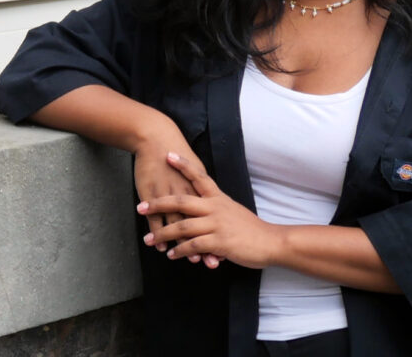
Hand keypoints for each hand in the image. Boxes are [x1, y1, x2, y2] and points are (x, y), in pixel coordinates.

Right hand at [132, 127, 221, 266]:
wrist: (156, 139)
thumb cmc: (177, 153)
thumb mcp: (196, 168)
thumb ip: (205, 186)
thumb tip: (215, 202)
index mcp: (200, 188)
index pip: (211, 217)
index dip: (218, 234)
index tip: (226, 250)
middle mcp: (186, 193)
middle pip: (197, 224)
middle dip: (204, 243)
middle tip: (210, 261)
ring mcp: (168, 195)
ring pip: (176, 224)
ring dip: (179, 243)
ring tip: (185, 258)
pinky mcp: (152, 195)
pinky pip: (155, 218)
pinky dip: (158, 233)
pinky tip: (160, 246)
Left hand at [137, 152, 283, 269]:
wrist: (270, 242)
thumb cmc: (250, 228)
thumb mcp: (232, 212)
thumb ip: (214, 210)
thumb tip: (200, 211)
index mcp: (218, 198)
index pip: (199, 177)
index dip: (183, 166)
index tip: (168, 155)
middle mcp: (215, 207)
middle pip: (181, 200)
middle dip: (159, 203)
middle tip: (141, 206)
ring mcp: (217, 224)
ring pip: (183, 226)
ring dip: (164, 234)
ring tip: (149, 240)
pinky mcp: (219, 242)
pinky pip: (193, 246)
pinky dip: (180, 250)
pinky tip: (171, 254)